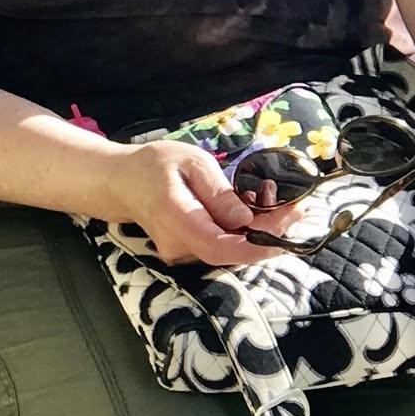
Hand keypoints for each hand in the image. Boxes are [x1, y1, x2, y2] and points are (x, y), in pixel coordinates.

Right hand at [119, 140, 306, 266]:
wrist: (120, 183)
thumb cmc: (153, 165)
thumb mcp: (190, 162)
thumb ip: (218, 192)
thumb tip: (246, 220)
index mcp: (176, 218)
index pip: (221, 247)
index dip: (259, 245)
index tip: (288, 226)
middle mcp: (178, 245)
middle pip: (232, 250)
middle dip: (269, 233)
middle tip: (294, 207)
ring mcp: (181, 253)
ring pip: (230, 249)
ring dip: (258, 230)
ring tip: (269, 199)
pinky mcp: (187, 252)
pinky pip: (221, 245)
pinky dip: (242, 231)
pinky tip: (250, 208)